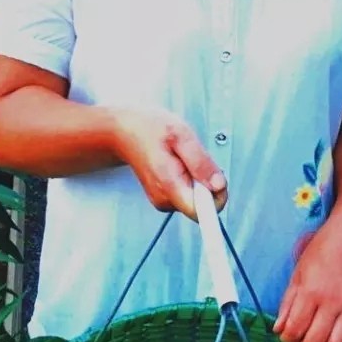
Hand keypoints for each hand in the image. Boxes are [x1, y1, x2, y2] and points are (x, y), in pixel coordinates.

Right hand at [113, 108, 227, 220]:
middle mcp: (164, 199)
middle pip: (202, 206)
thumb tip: (219, 185)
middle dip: (208, 183)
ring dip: (198, 179)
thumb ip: (201, 162)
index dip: (216, 199)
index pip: (201, 213)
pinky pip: (188, 194)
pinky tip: (179, 164)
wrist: (123, 131)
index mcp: (169, 185)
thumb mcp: (180, 135)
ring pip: (196, 200)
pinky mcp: (164, 198)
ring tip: (183, 158)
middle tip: (194, 159)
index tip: (216, 183)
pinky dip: (190, 179)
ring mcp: (163, 201)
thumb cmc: (148, 129)